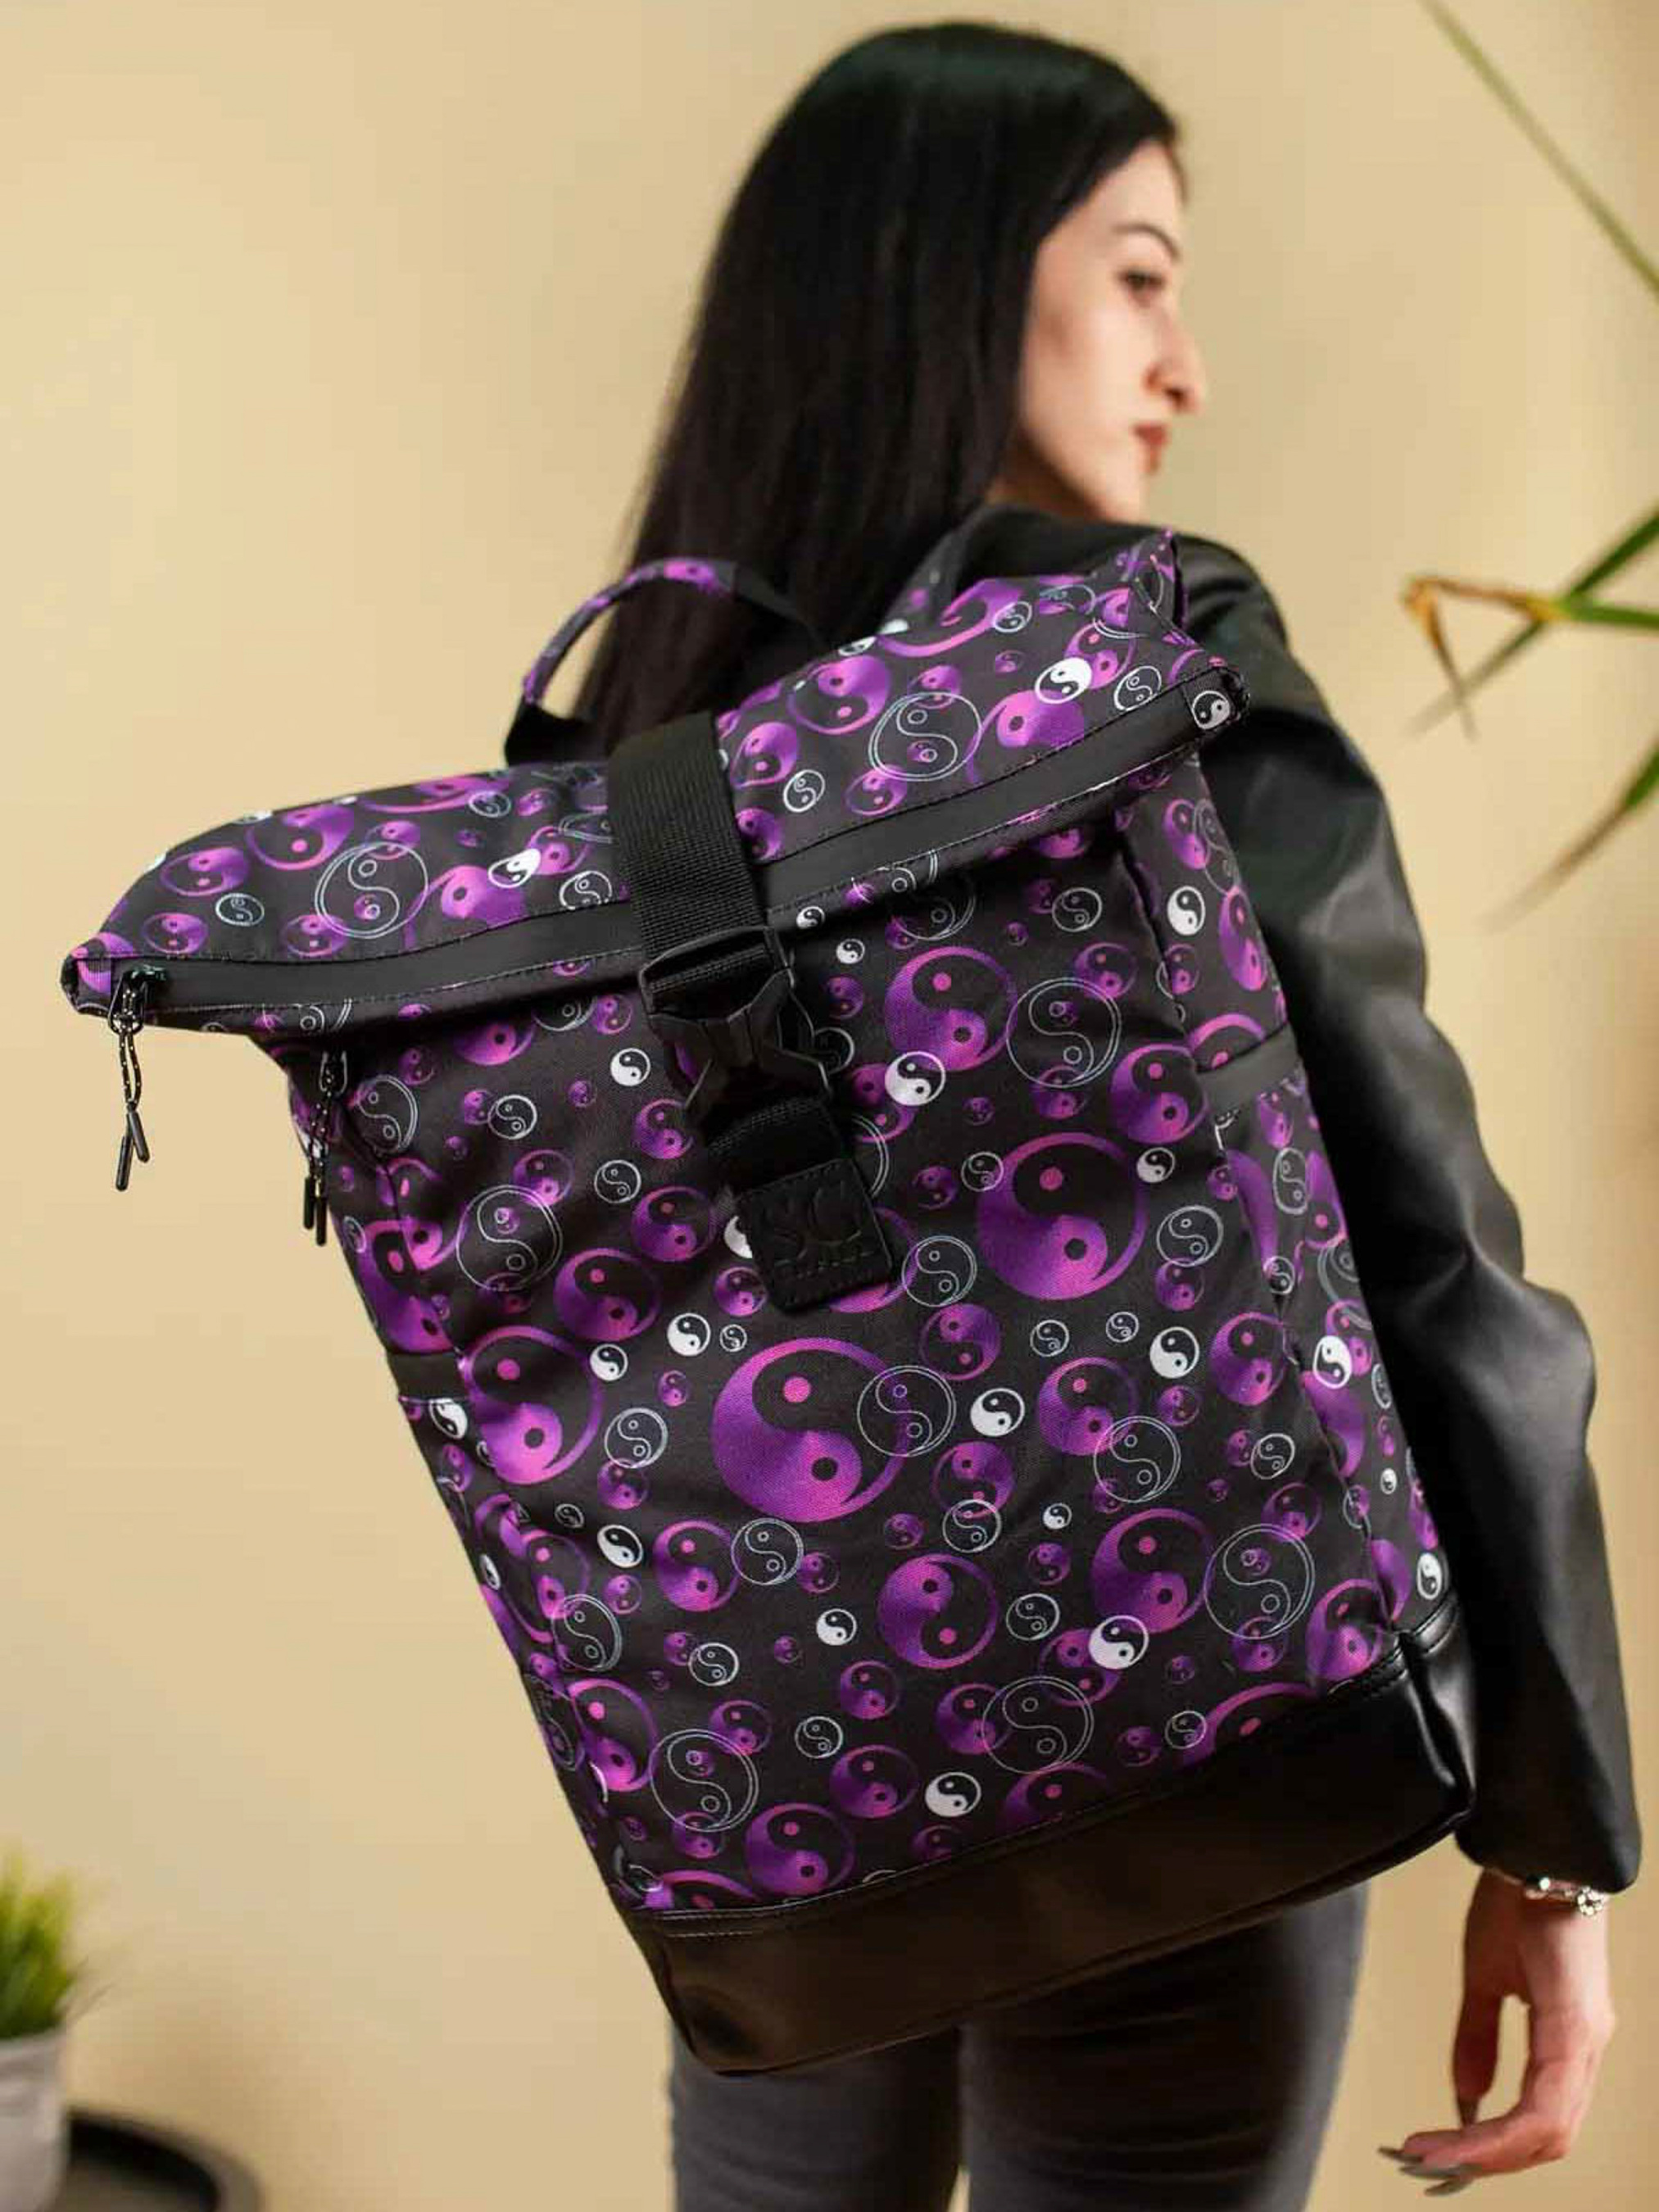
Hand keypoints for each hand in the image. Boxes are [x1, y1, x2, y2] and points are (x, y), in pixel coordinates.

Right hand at [1380, 1869, 1616, 2190]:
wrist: (1536, 1849)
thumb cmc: (1517, 1905)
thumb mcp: (1487, 1977)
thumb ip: (1479, 2038)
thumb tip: (1467, 2098)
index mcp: (1569, 2040)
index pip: (1539, 2122)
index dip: (1489, 2147)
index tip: (1437, 2153)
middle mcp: (1586, 2048)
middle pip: (1546, 2140)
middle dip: (1483, 2161)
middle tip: (1428, 2165)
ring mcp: (1586, 2040)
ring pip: (1549, 2132)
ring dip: (1489, 2154)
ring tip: (1436, 2156)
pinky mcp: (1576, 2026)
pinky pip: (1546, 2104)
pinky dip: (1502, 2130)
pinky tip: (1465, 2130)